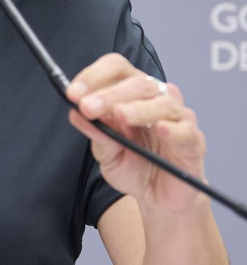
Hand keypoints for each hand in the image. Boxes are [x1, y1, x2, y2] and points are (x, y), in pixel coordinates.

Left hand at [66, 54, 206, 213]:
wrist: (159, 195)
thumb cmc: (134, 164)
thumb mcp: (106, 151)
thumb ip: (95, 132)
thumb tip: (74, 113)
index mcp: (130, 93)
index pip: (116, 69)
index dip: (93, 76)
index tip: (72, 93)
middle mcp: (156, 98)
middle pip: (136, 83)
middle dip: (108, 94)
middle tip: (88, 107)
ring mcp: (177, 118)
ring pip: (161, 102)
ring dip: (137, 108)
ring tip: (120, 115)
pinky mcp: (192, 140)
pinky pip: (184, 130)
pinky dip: (171, 128)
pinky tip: (159, 128)